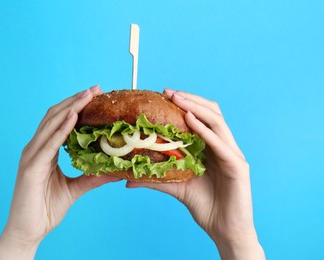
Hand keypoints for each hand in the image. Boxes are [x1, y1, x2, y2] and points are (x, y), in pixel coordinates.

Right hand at [0, 86, 120, 259]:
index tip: (95, 96)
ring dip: (70, 107)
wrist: (28, 231)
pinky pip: (49, 143)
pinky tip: (73, 117)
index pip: (60, 122)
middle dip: (75, 100)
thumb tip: (114, 170)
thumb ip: (92, 177)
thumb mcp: (75, 189)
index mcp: (44, 151)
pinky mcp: (31, 167)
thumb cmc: (45, 209)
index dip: (76, 107)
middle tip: (95, 89)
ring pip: (51, 124)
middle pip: (55, 116)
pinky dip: (61, 129)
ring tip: (88, 95)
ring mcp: (31, 156)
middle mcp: (36, 148)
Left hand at [127, 89, 264, 258]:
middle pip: (210, 112)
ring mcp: (232, 154)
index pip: (200, 118)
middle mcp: (224, 146)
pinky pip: (220, 143)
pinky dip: (205, 130)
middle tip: (168, 92)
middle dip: (190, 99)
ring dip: (196, 107)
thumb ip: (155, 179)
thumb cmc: (204, 206)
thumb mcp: (176, 187)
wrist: (224, 230)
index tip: (162, 95)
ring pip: (217, 121)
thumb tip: (127, 179)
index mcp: (212, 147)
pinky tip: (191, 121)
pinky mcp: (238, 166)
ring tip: (177, 99)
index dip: (184, 104)